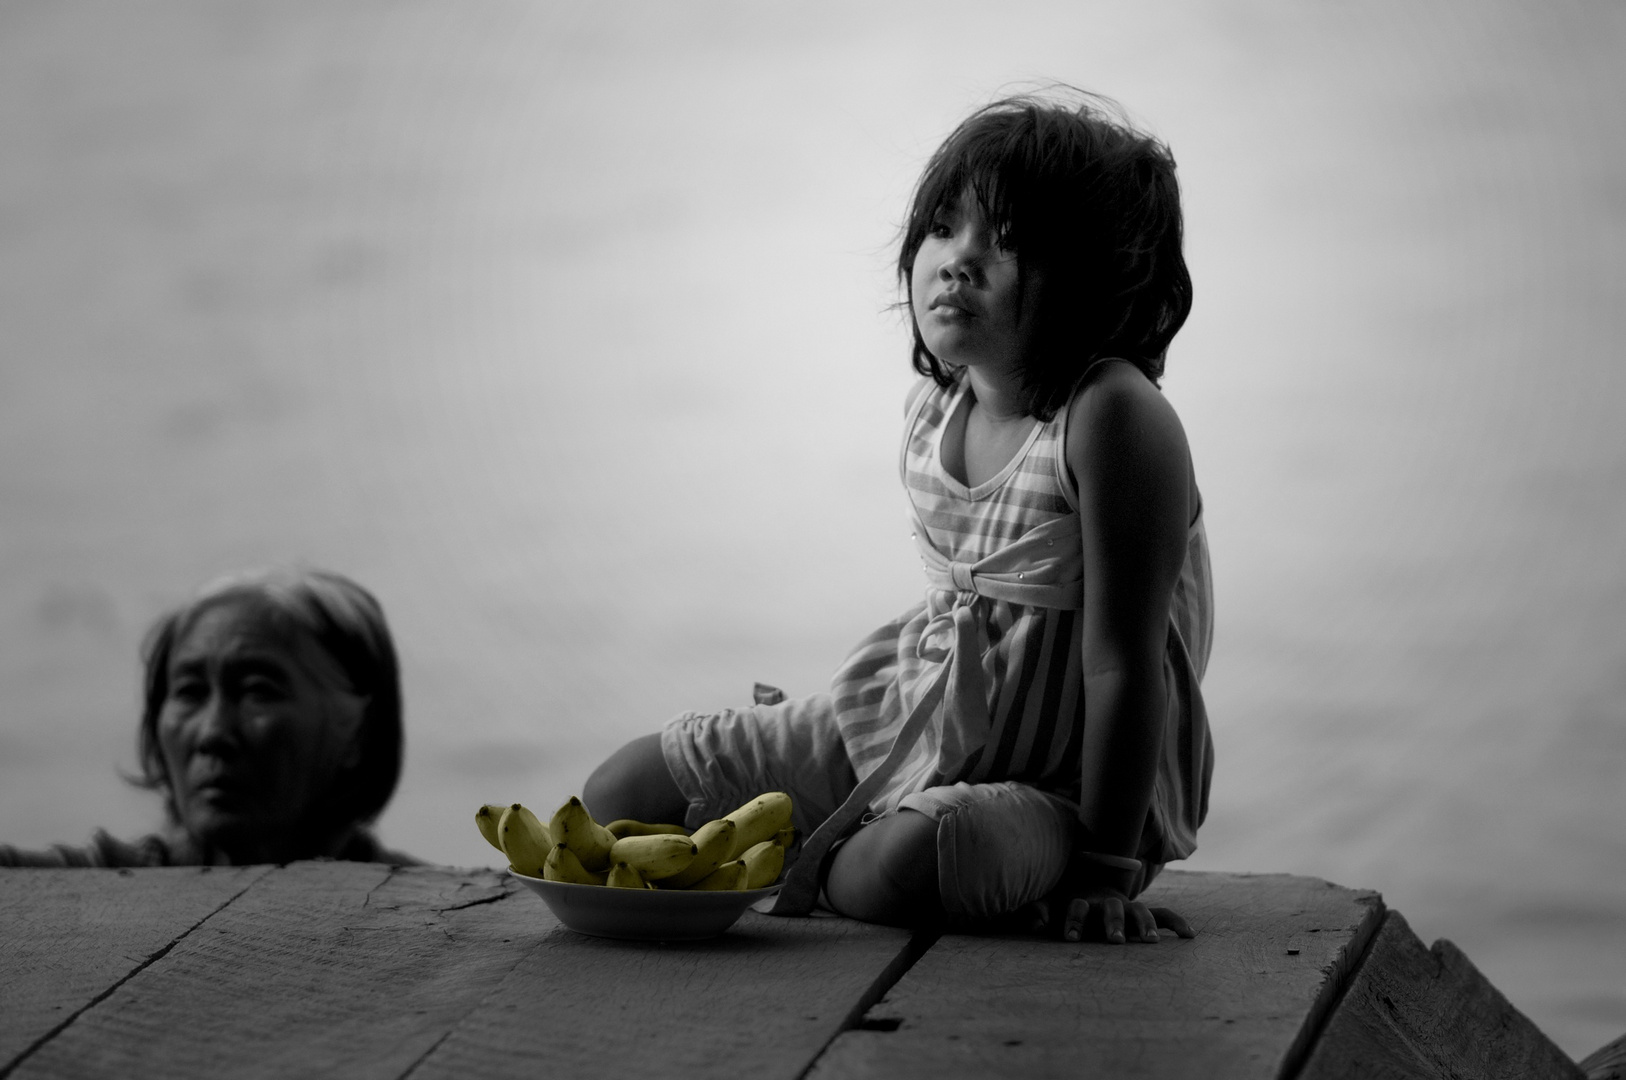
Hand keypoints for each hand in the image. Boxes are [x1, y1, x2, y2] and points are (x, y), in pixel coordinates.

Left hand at [1026, 882, 1194, 943]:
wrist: (1088, 884)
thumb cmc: (1065, 903)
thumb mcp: (1050, 905)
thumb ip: (1039, 911)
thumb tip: (1035, 923)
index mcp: (1083, 900)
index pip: (1078, 906)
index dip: (1075, 920)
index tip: (1072, 938)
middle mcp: (1107, 902)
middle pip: (1113, 908)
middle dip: (1114, 923)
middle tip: (1114, 940)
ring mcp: (1127, 907)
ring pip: (1139, 911)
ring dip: (1144, 924)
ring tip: (1150, 942)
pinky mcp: (1141, 914)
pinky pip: (1163, 915)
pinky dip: (1176, 923)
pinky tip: (1190, 936)